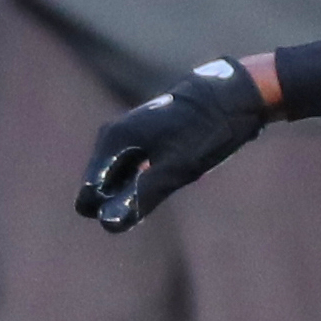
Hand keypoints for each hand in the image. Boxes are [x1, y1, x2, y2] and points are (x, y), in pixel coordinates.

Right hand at [77, 61, 268, 230]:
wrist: (232, 96)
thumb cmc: (204, 132)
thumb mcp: (175, 169)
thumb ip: (140, 196)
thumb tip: (108, 223)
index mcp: (111, 142)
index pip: (88, 196)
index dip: (111, 209)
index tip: (147, 199)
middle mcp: (112, 137)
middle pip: (103, 189)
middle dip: (127, 199)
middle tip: (166, 183)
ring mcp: (126, 136)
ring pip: (120, 179)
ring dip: (141, 188)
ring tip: (175, 170)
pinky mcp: (142, 138)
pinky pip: (134, 169)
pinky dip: (151, 176)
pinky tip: (178, 165)